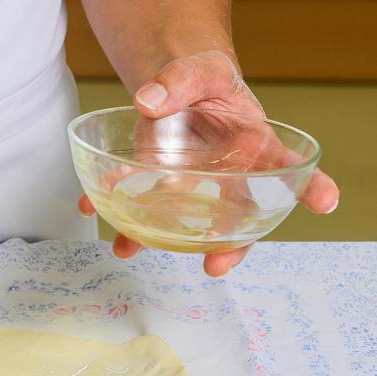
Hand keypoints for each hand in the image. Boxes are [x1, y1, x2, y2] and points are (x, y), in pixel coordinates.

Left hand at [79, 50, 339, 276]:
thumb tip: (148, 100)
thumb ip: (180, 81)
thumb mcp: (198, 70)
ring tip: (130, 248)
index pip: (287, 169)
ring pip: (180, 222)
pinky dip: (109, 206)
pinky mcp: (153, 186)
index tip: (326, 201)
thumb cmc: (202, 81)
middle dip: (229, 246)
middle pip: (236, 217)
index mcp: (253, 145)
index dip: (311, 188)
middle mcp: (224, 176)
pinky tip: (89, 205)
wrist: (171, 86)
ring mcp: (187, 187)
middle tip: (216, 266)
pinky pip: (132, 202)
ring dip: (155, 239)